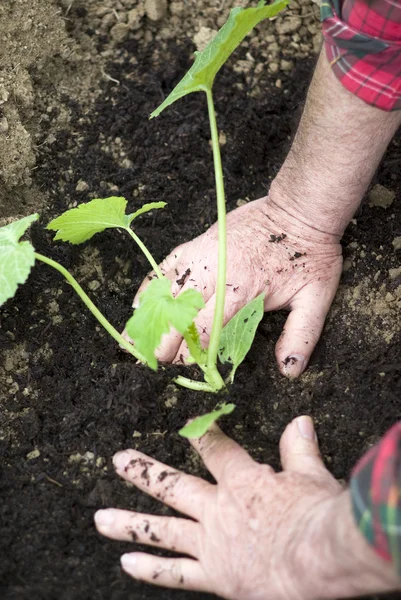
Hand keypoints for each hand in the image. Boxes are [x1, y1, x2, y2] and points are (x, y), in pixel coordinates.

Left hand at [95, 417, 345, 598]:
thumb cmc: (318, 516)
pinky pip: (176, 573)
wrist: (320, 559)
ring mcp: (212, 544)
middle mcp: (218, 510)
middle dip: (144, 471)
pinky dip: (151, 568)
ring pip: (163, 530)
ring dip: (130, 522)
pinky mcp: (216, 576)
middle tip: (118, 460)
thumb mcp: (311, 476)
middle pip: (173, 486)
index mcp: (242, 481)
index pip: (215, 450)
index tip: (190, 423)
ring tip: (100, 518)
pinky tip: (127, 563)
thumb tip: (300, 421)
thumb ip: (298, 449)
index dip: (202, 434)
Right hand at [125, 194, 341, 377]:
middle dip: (163, 338)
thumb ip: (301, 335)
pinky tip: (138, 303)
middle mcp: (215, 270)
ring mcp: (202, 253)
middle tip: (151, 362)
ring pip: (166, 288)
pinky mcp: (198, 242)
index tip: (183, 367)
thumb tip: (289, 371)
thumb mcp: (316, 298)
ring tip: (130, 339)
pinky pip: (165, 265)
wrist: (299, 210)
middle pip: (178, 310)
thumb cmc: (310, 255)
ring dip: (148, 315)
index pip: (206, 326)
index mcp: (242, 288)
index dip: (192, 351)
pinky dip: (150, 284)